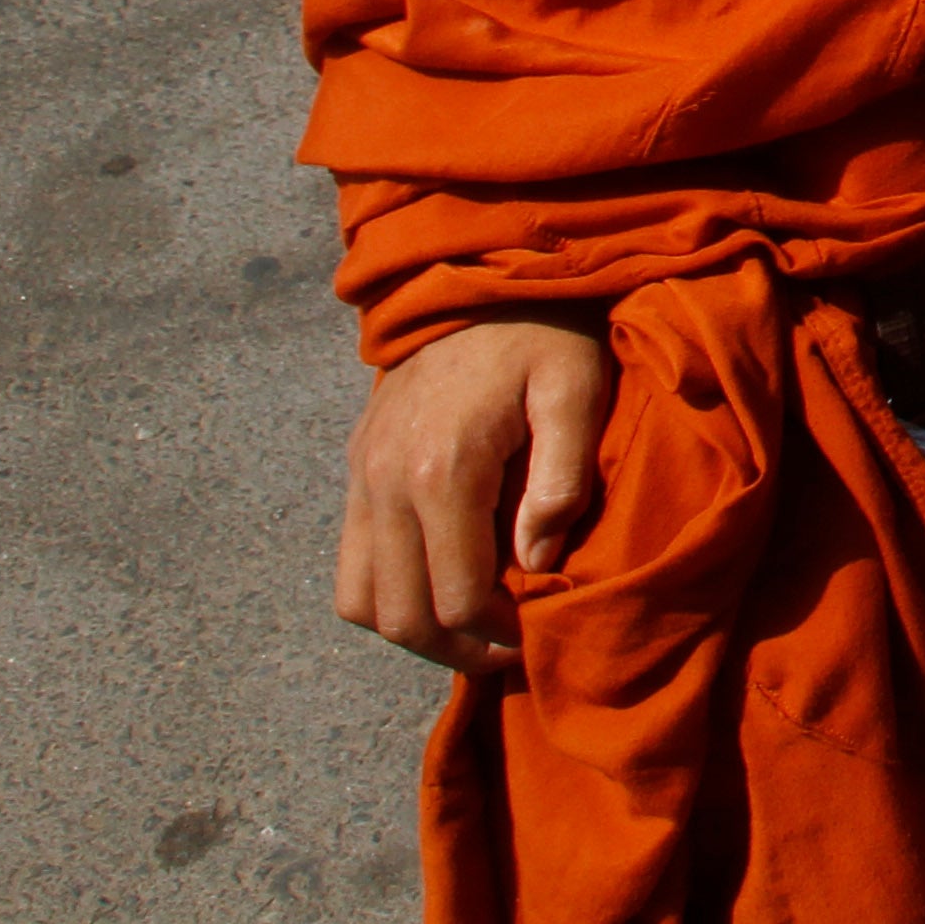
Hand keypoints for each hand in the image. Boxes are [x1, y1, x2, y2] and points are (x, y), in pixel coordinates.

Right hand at [334, 311, 613, 676]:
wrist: (472, 274)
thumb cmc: (541, 332)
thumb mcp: (574, 388)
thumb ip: (560, 478)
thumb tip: (535, 563)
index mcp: (444, 469)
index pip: (456, 597)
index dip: (496, 636)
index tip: (535, 638)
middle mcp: (386, 481)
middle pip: (401, 614)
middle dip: (455, 649)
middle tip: (506, 649)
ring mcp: (361, 476)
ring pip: (360, 601)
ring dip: (413, 629)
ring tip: (471, 628)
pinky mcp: (355, 468)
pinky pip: (350, 564)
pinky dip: (386, 593)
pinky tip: (439, 583)